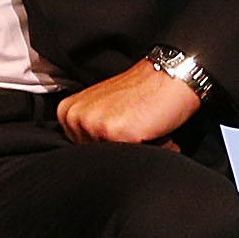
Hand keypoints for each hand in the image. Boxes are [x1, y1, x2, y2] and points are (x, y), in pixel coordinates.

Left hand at [57, 61, 199, 147]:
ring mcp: (93, 125)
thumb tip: (93, 157)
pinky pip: (130, 158)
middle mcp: (74, 117)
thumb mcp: (102, 108)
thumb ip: (89, 129)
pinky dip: (148, 150)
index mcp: (67, 112)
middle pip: (95, 156)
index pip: (81, 149)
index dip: (108, 143)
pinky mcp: (114, 133)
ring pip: (112, 159)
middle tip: (136, 124)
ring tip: (143, 126)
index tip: (122, 124)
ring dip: (134, 150)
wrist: (171, 77)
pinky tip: (152, 130)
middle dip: (120, 147)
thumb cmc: (142, 94)